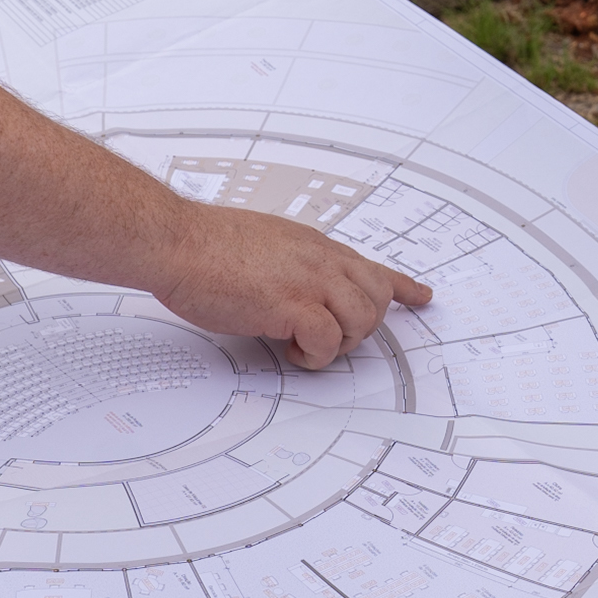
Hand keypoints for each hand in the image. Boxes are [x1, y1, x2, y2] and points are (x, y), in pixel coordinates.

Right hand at [149, 199, 432, 368]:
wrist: (176, 242)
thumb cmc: (202, 246)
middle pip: (377, 297)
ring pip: (362, 319)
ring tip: (302, 342)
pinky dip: (313, 355)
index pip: (370, 265)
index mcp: (313, 245)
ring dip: (339, 342)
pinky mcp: (291, 305)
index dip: (401, 285)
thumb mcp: (262, 244)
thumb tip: (292, 288)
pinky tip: (288, 349)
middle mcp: (320, 259)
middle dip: (360, 325)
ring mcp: (309, 280)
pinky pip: (329, 341)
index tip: (422, 296)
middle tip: (323, 336)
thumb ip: (288, 262)